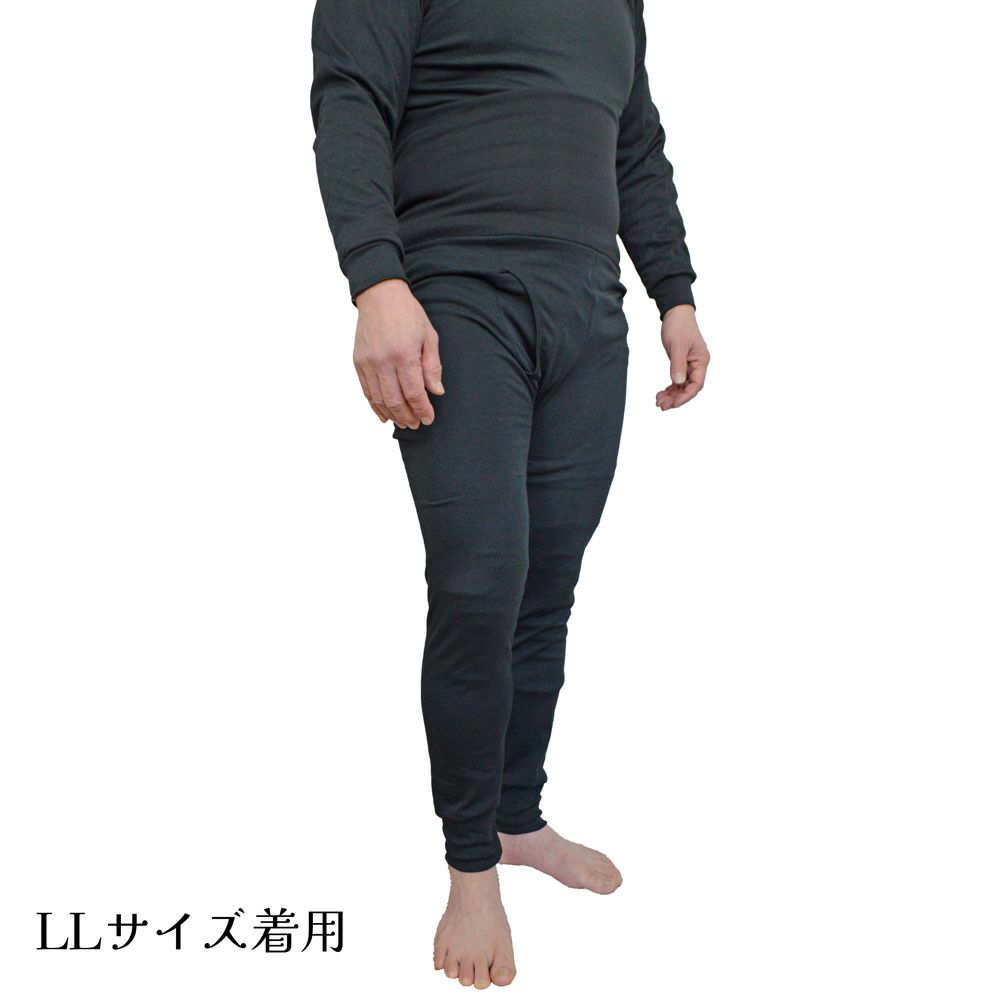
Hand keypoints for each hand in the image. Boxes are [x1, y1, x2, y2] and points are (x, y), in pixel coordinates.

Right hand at [353, 279, 443, 427]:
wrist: (379, 295)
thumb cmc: (408, 314)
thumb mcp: (428, 336)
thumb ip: (432, 366)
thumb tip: (436, 391)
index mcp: (404, 354)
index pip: (414, 392)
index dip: (422, 409)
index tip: (429, 418)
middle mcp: (383, 361)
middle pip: (395, 401)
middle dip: (408, 417)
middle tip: (417, 424)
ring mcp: (368, 363)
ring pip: (379, 400)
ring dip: (392, 416)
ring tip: (404, 422)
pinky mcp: (358, 362)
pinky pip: (366, 392)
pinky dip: (375, 407)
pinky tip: (385, 416)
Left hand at [656, 304, 709, 409]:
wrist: (675, 313)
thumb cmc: (679, 326)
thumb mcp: (677, 346)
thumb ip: (678, 365)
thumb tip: (678, 383)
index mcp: (701, 361)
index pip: (696, 384)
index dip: (685, 396)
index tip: (673, 403)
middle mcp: (698, 365)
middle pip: (689, 388)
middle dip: (676, 398)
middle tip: (661, 406)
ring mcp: (690, 365)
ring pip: (682, 386)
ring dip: (672, 395)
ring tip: (658, 402)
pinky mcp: (682, 363)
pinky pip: (678, 380)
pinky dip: (670, 388)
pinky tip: (661, 393)